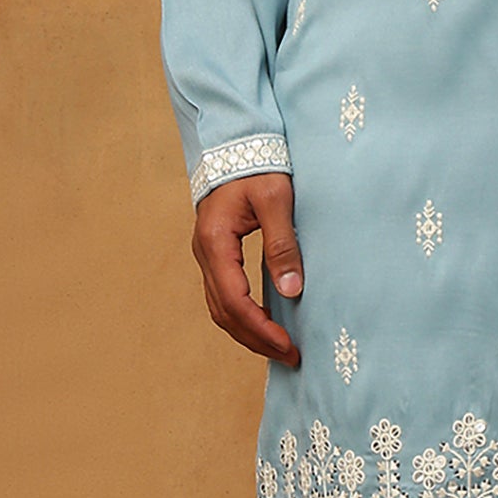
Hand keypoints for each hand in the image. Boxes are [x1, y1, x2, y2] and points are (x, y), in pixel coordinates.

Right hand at [192, 171, 304, 365]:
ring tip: (279, 347)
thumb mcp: (277, 200)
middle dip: (255, 338)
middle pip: (224, 313)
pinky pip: (224, 294)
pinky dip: (243, 315)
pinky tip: (266, 321)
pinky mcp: (215, 253)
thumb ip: (282, 244)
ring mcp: (207, 254)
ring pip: (220, 307)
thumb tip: (292, 290)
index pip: (234, 301)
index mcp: (216, 242)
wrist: (237, 142)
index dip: (261, 328)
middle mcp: (205, 254)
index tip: (288, 345)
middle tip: (289, 355)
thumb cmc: (259, 166)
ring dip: (248, 331)